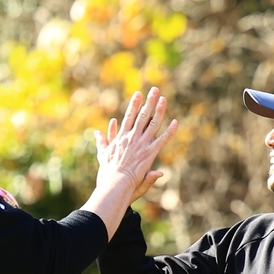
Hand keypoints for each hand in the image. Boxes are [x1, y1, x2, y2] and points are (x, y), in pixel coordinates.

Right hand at [94, 87, 175, 201]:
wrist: (114, 183)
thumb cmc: (107, 173)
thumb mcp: (102, 155)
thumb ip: (102, 143)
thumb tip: (97, 132)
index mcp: (121, 138)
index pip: (129, 117)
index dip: (134, 105)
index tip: (138, 94)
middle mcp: (132, 138)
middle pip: (142, 116)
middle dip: (149, 102)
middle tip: (154, 90)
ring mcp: (141, 144)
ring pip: (152, 124)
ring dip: (159, 110)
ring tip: (164, 99)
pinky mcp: (150, 153)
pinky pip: (162, 140)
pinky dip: (169, 132)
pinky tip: (176, 122)